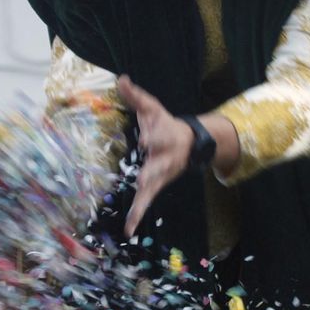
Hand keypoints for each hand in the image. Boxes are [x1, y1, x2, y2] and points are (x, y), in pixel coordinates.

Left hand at [118, 75, 192, 236]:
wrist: (188, 143)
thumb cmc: (164, 123)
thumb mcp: (152, 107)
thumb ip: (136, 95)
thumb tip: (121, 79)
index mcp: (165, 138)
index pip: (157, 138)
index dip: (152, 138)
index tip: (145, 138)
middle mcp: (164, 160)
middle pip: (157, 168)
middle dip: (150, 174)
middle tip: (143, 181)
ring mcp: (160, 176)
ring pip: (150, 191)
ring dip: (141, 205)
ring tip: (131, 224)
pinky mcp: (155, 186)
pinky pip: (144, 202)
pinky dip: (136, 216)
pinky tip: (128, 231)